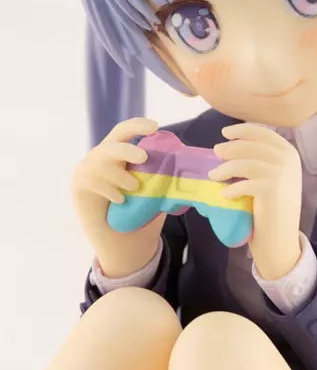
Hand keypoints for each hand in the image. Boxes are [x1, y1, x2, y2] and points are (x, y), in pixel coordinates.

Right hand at [71, 117, 167, 277]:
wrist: (123, 244)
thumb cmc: (140, 213)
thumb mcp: (155, 193)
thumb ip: (164, 178)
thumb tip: (186, 165)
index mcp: (118, 153)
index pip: (124, 131)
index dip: (137, 124)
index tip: (155, 126)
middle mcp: (100, 158)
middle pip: (110, 144)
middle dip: (127, 150)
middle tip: (144, 158)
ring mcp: (86, 171)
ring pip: (99, 162)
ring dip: (118, 174)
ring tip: (133, 187)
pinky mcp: (78, 188)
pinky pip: (89, 180)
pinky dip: (107, 188)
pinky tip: (120, 200)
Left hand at [209, 123, 302, 279]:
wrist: (281, 238)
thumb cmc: (272, 207)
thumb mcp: (270, 177)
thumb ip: (258, 160)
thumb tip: (226, 146)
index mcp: (289, 153)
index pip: (263, 133)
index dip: (243, 131)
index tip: (225, 133)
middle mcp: (288, 160)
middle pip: (251, 145)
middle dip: (230, 148)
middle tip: (216, 154)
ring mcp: (281, 174)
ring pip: (244, 163)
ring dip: (225, 168)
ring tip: (214, 175)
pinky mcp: (271, 189)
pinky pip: (244, 183)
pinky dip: (232, 189)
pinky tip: (226, 194)